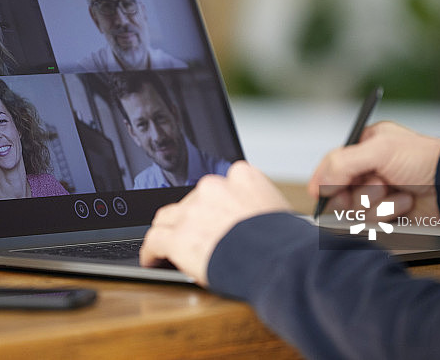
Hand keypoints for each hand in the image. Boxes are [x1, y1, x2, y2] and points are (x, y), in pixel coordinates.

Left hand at [139, 160, 291, 285]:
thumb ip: (259, 206)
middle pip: (191, 201)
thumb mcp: (280, 211)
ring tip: (165, 246)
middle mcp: (214, 188)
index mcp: (241, 177)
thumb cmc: (287, 244)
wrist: (280, 262)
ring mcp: (193, 211)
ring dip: (168, 231)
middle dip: (191, 218)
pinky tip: (152, 259)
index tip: (211, 215)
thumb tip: (255, 220)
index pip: (218, 186)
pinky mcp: (178, 237)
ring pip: (168, 218)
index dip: (212, 203)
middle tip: (194, 236)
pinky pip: (155, 240)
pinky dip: (151, 251)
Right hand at [308, 121, 439, 220]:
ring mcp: (379, 192)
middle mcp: (370, 169)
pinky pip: (372, 222)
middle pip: (340, 191)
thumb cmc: (424, 159)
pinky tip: (405, 203)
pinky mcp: (389, 213)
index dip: (324, 180)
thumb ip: (342, 162)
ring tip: (396, 192)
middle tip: (374, 187)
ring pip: (355, 208)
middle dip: (357, 192)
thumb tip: (319, 184)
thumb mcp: (379, 150)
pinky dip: (387, 213)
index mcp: (366, 146)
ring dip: (375, 203)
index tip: (320, 193)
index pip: (332, 164)